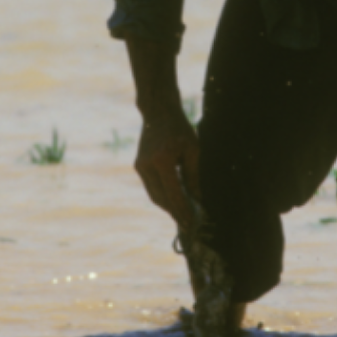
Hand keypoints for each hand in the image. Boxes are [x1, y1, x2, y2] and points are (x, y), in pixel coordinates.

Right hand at [134, 109, 199, 228]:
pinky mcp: (139, 165)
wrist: (158, 112)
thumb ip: (193, 176)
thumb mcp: (192, 150)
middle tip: (187, 224)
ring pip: (153, 195)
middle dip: (174, 212)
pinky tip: (173, 200)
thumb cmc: (179, 129)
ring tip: (181, 215)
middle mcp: (147, 166)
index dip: (182, 210)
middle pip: (160, 198)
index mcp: (162, 161)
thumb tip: (197, 199)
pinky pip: (151, 186)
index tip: (191, 222)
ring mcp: (140, 166)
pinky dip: (162, 195)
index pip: (173, 193)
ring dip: (167, 206)